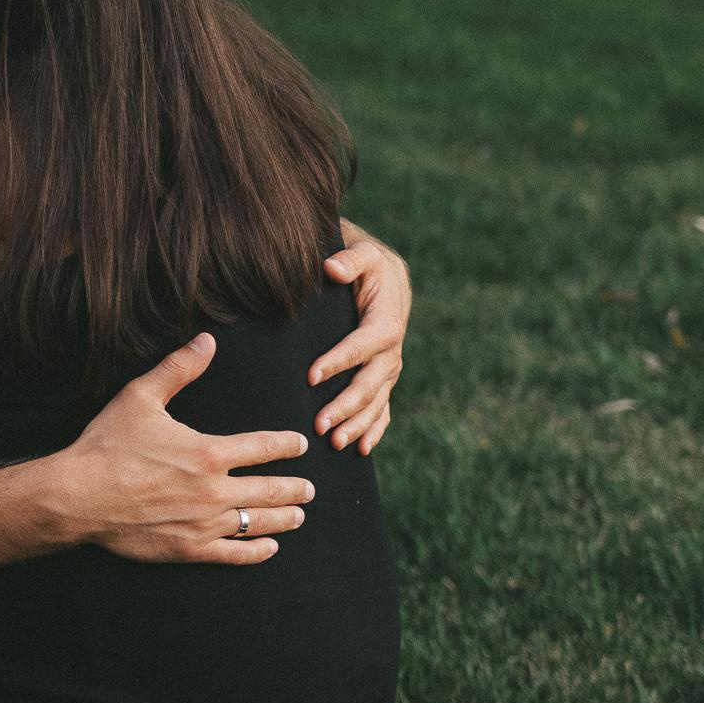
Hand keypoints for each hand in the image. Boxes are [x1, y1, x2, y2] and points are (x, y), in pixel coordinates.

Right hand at [54, 334, 312, 565]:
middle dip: (295, 488)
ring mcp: (203, 524)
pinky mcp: (188, 549)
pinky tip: (269, 547)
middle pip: (270, 490)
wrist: (77, 496)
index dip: (286, 446)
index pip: (263, 448)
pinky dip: (257, 552)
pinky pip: (234, 554)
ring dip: (284, 519)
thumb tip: (206, 342)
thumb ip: (178, 369)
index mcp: (208, 453)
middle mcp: (214, 490)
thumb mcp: (140, 398)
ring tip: (299, 516)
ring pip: (258, 523)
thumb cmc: (107, 446)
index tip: (299, 445)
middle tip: (310, 489)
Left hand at [309, 233, 410, 454]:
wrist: (383, 276)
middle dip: (346, 404)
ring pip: (377, 401)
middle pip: (372, 381)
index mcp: (386, 320)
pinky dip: (374, 429)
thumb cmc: (365, 263)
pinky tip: (360, 449)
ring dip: (357, 424)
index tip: (312, 376)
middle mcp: (391, 348)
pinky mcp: (384, 377)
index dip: (341, 361)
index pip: (364, 344)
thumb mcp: (361, 253)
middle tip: (319, 424)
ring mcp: (389, 366)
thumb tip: (331, 268)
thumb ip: (349, 259)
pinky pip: (383, 408)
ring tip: (334, 443)